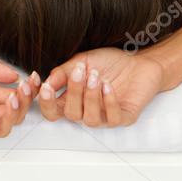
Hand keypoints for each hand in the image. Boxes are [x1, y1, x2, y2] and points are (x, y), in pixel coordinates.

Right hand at [38, 47, 165, 127]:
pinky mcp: (124, 117)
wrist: (138, 60)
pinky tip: (108, 86)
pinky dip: (109, 102)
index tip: (43, 85)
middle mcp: (87, 111)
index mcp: (73, 99)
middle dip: (73, 92)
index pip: (52, 111)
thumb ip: (63, 72)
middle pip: (70, 115)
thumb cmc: (110, 62)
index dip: (45, 102)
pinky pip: (113, 119)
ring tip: (96, 76)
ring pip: (90, 120)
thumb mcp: (82, 61)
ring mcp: (105, 116)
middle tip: (79, 72)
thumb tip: (46, 82)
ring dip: (90, 97)